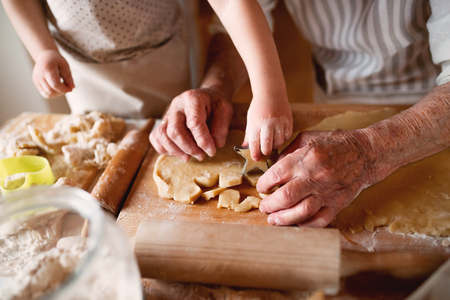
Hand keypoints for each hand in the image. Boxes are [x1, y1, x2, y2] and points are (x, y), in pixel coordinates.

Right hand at [32, 49, 74, 98]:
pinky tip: (57, 88)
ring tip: (62, 87)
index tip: (71, 89)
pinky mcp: (36, 83)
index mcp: (46, 69)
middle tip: (67, 87)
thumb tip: (72, 87)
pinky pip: (45, 94)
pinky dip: (52, 94)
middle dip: (61, 91)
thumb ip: (68, 76)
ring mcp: (36, 80)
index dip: (64, 89)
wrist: (45, 56)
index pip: (55, 84)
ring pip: (48, 94)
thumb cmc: (56, 60)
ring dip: (57, 94)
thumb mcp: (65, 65)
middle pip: (51, 91)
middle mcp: (39, 75)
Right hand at [150, 88, 232, 160]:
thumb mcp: (225, 112)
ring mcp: (168, 114)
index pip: (194, 122)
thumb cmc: (215, 104)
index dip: (203, 140)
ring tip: (189, 157)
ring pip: (162, 134)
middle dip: (188, 147)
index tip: (211, 151)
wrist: (208, 97)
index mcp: (193, 98)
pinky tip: (178, 153)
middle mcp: (177, 105)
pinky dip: (164, 148)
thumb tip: (215, 145)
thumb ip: (221, 129)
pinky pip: (156, 137)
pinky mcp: (163, 123)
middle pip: (175, 130)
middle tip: (201, 156)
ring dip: (175, 150)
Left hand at [242, 94, 292, 160]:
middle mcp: (268, 123)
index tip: (256, 158)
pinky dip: (283, 138)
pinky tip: (279, 135)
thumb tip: (244, 148)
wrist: (271, 93)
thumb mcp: (250, 120)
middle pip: (267, 146)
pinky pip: (287, 136)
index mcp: (256, 124)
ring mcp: (279, 122)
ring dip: (275, 145)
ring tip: (272, 141)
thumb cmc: (258, 108)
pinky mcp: (288, 120)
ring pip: (279, 143)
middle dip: (265, 151)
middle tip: (264, 150)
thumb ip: (248, 135)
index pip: (255, 144)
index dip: (255, 154)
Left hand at [257, 129, 376, 227]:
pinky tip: (295, 224)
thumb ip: (288, 152)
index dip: (264, 184)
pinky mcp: (337, 203)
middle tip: (264, 207)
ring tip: (273, 219)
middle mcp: (314, 177)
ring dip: (283, 218)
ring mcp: (327, 192)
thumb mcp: (307, 137)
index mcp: (304, 159)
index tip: (262, 188)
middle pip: (285, 197)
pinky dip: (306, 225)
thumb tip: (273, 167)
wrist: (365, 153)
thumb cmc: (334, 143)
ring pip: (301, 211)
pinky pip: (320, 220)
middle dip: (270, 205)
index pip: (276, 175)